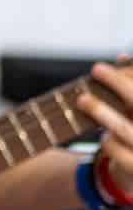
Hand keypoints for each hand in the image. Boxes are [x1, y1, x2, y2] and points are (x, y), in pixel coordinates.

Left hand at [79, 57, 132, 196]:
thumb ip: (132, 85)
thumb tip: (122, 58)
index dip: (130, 75)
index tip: (116, 61)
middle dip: (119, 83)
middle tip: (96, 68)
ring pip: (126, 129)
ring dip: (102, 112)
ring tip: (83, 100)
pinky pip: (118, 152)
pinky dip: (109, 142)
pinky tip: (104, 136)